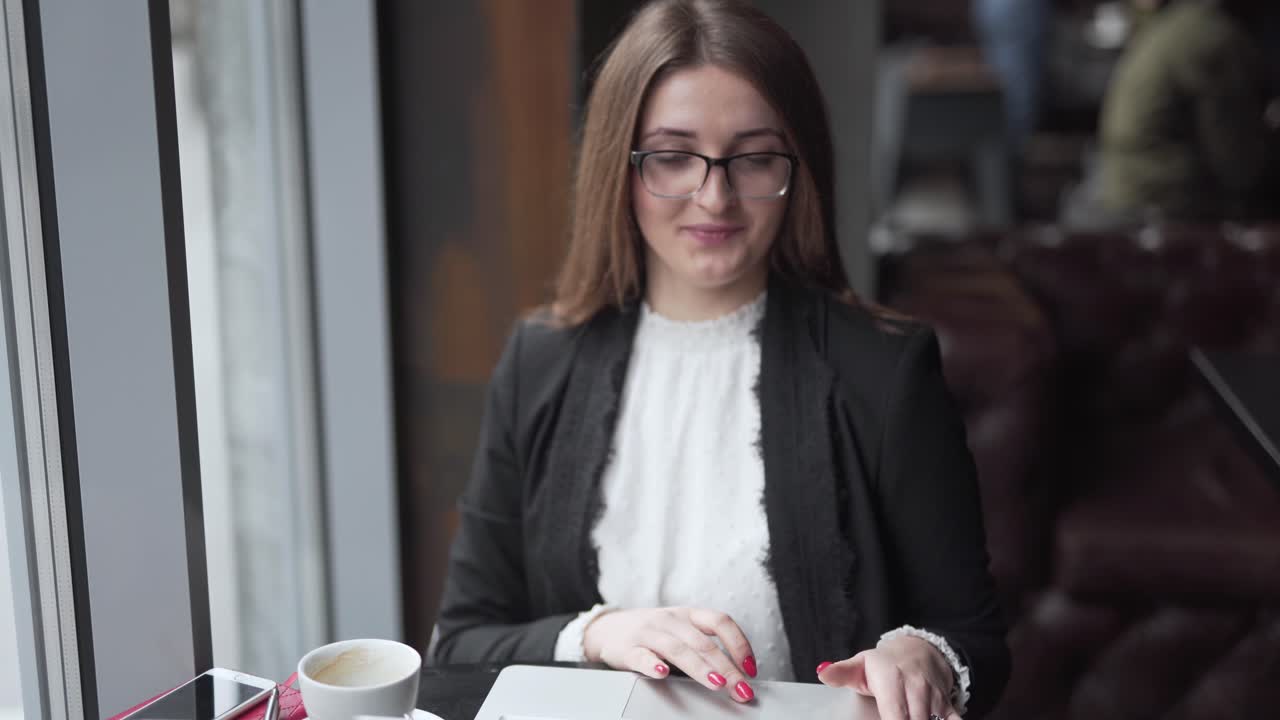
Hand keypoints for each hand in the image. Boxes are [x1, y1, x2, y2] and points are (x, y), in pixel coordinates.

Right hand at [582, 607, 757, 701]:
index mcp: (688, 615)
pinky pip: (642, 656)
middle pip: (704, 642)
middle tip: (741, 689)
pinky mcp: (628, 648)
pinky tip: (663, 674)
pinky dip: (653, 665)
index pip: (720, 622)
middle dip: (727, 668)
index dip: (739, 644)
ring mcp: (649, 632)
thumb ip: (703, 646)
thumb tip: (738, 674)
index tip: (751, 668)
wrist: (607, 628)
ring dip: (700, 667)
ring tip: (717, 683)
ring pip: (678, 649)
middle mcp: (671, 620)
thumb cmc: (652, 633)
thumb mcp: (680, 631)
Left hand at [816, 635, 958, 719]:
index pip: (894, 716)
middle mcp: (915, 688)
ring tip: (911, 719)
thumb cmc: (885, 662)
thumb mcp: (860, 664)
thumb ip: (841, 672)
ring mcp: (933, 696)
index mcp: (891, 681)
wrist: (918, 648)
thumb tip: (823, 673)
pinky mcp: (947, 702)